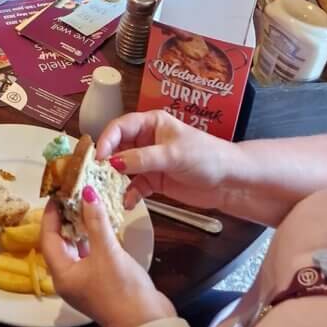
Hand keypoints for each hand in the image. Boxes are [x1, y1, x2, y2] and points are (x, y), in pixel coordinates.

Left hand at [41, 194, 173, 326]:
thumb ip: (96, 221)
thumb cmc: (122, 290)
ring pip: (77, 249)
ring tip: (86, 205)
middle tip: (72, 197)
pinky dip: (93, 240)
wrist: (147, 325)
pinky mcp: (101, 283)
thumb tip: (87, 193)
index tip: (57, 195)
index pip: (48, 239)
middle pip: (61, 243)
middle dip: (65, 219)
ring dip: (80, 229)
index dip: (51, 216)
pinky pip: (90, 256)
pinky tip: (100, 226)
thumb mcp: (107, 252)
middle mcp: (69, 279)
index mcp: (62, 275)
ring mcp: (85, 282)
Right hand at [96, 109, 238, 212]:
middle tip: (96, 177)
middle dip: (106, 162)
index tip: (98, 158)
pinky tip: (128, 203)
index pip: (120, 127)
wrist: (230, 181)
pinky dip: (129, 194)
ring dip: (115, 180)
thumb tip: (112, 163)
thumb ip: (142, 158)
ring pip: (123, 168)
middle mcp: (146, 139)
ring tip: (107, 191)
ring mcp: (149, 161)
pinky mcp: (154, 180)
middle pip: (117, 147)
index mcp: (151, 123)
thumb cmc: (206, 157)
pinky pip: (134, 186)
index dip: (106, 140)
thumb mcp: (173, 155)